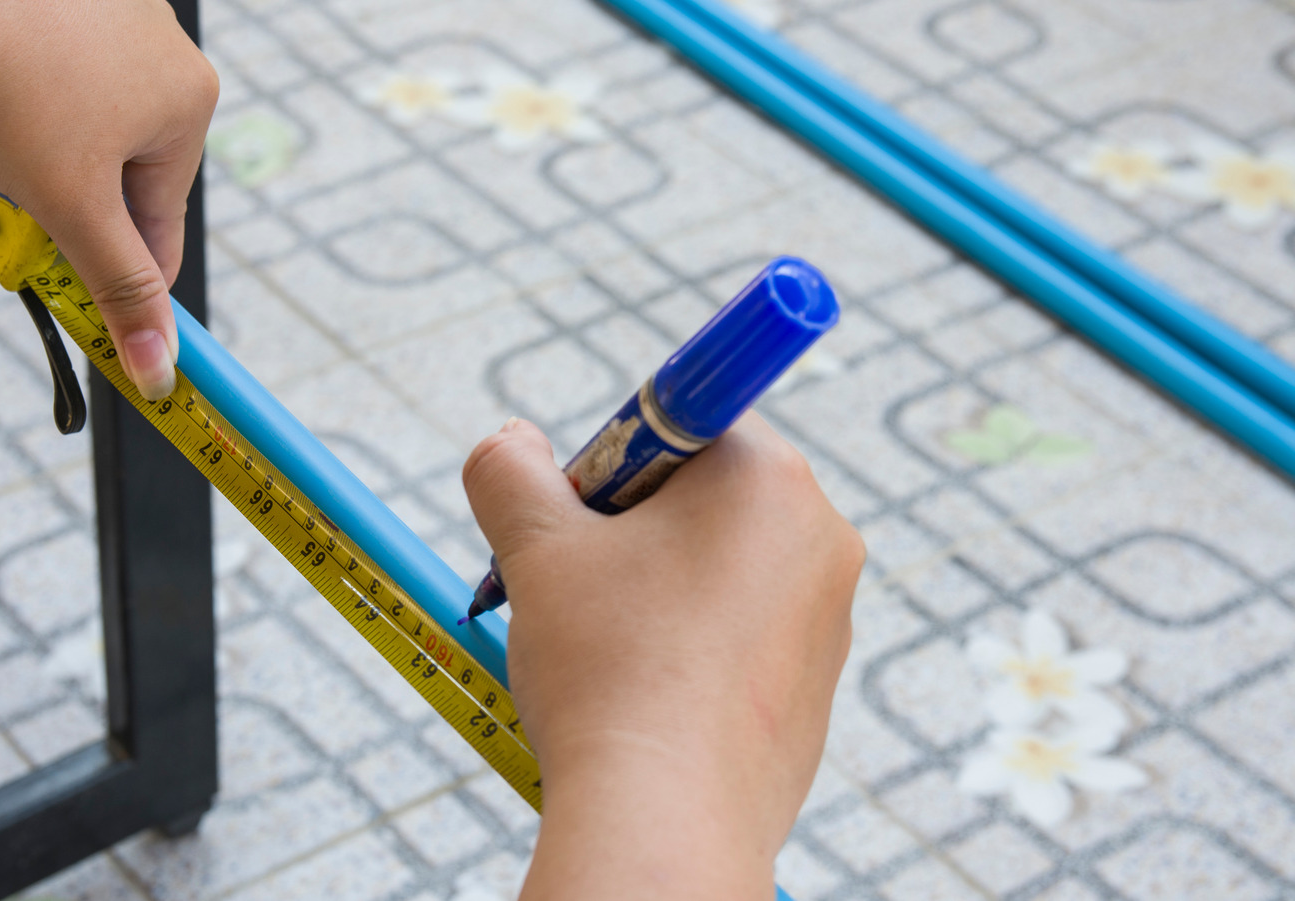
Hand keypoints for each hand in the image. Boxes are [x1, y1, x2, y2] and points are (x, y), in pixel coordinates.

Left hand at [0, 0, 217, 400]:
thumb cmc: (5, 87)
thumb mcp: (70, 209)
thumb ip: (118, 291)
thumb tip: (160, 371)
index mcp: (186, 103)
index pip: (158, 223)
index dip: (108, 277)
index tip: (66, 305)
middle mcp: (157, 52)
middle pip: (97, 177)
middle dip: (31, 220)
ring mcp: (102, 17)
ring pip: (53, 132)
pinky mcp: (45, 1)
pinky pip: (24, 79)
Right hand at [463, 415, 862, 898]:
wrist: (666, 821)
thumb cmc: (607, 670)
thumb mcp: (536, 547)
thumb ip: (508, 471)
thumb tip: (509, 442)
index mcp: (766, 477)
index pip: (683, 422)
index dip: (613, 463)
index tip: (580, 519)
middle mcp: (820, 535)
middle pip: (702, 496)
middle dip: (630, 530)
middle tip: (579, 587)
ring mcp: (829, 617)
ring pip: (718, 570)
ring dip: (656, 591)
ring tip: (608, 652)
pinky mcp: (819, 685)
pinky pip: (741, 637)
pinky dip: (690, 649)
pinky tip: (645, 695)